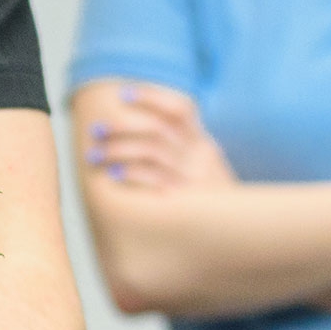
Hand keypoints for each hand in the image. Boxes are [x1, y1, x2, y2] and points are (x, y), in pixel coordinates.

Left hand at [83, 81, 233, 190]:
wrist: (236, 235)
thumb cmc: (209, 204)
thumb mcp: (206, 171)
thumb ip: (185, 151)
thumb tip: (147, 129)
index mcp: (204, 145)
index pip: (180, 109)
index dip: (152, 97)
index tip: (123, 94)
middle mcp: (201, 157)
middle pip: (158, 129)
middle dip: (122, 126)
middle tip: (95, 129)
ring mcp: (196, 177)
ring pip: (152, 150)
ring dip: (118, 150)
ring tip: (93, 155)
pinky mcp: (187, 199)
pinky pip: (154, 178)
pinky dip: (131, 172)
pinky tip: (112, 173)